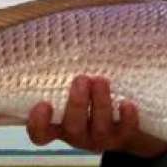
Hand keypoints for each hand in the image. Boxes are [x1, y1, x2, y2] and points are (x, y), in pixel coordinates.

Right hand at [26, 75, 166, 157]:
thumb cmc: (88, 94)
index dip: (38, 123)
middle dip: (77, 104)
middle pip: (72, 128)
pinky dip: (127, 118)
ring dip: (100, 104)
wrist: (122, 120)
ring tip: (101, 80)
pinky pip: (125, 131)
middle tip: (81, 79)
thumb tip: (59, 28)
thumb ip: (63, 70)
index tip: (43, 104)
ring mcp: (101, 138)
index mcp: (58, 124)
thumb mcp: (71, 85)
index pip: (40, 132)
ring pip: (98, 129)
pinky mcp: (123, 136)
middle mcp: (77, 134)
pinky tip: (128, 103)